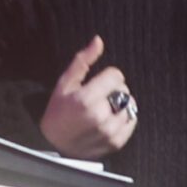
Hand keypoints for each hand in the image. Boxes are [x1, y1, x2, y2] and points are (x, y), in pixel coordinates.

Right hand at [39, 35, 135, 158]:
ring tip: (105, 109)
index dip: (108, 76)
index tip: (98, 83)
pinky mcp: (116, 142)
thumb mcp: (65, 83)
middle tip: (99, 98)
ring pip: (130, 105)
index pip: (116, 76)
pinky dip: (125, 118)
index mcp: (85, 99)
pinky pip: (132, 121)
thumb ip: (83, 61)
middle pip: (124, 90)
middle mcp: (99, 116)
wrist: (54, 146)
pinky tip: (111, 120)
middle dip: (114, 90)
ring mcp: (109, 131)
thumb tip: (99, 40)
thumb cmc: (58, 111)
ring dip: (121, 104)